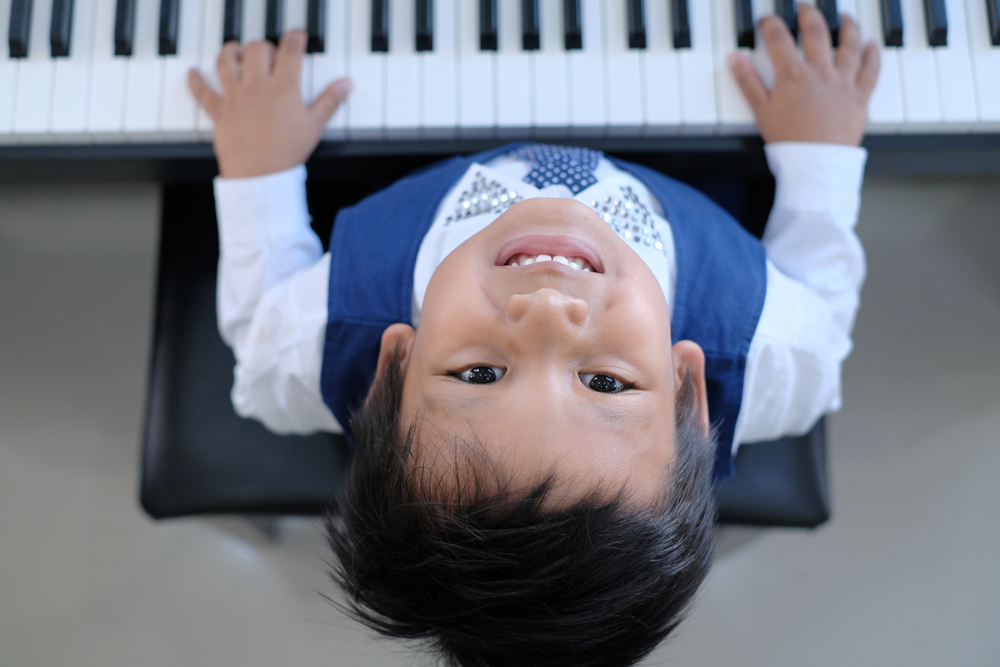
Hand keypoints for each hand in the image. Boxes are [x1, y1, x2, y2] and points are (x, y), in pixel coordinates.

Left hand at [187, 30, 352, 177]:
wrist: (260, 176)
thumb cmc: (287, 153)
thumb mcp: (315, 126)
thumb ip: (330, 101)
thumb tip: (346, 84)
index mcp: (283, 88)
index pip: (290, 51)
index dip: (295, 38)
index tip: (298, 35)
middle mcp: (257, 86)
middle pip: (256, 49)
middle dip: (264, 45)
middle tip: (270, 52)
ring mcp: (235, 97)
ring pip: (227, 61)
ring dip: (230, 51)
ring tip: (235, 50)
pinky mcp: (220, 112)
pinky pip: (203, 92)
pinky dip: (195, 81)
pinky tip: (193, 72)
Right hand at [728, 4, 879, 145]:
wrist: (815, 163)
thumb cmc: (788, 141)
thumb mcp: (760, 111)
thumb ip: (748, 82)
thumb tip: (735, 59)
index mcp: (793, 75)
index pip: (780, 39)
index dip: (771, 25)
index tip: (767, 20)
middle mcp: (820, 72)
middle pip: (817, 33)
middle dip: (810, 15)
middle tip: (805, 8)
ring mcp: (842, 83)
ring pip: (848, 46)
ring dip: (847, 27)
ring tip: (844, 17)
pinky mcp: (859, 97)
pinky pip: (870, 71)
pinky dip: (872, 56)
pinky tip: (872, 45)